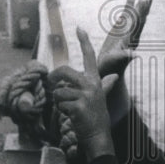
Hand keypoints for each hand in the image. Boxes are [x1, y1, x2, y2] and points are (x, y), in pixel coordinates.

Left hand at [49, 29, 116, 162]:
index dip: (84, 41)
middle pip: (64, 71)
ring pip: (58, 91)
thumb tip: (114, 77)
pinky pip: (59, 103)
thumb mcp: (101, 98)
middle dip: (53, 78)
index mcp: (95, 80)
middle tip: (50, 83)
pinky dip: (61, 111)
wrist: (98, 136)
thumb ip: (106, 86)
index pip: (90, 56)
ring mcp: (85, 95)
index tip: (79, 28)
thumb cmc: (97, 117)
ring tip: (70, 109)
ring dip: (59, 102)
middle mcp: (91, 84)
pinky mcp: (78, 106)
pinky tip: (72, 116)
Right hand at [97, 0, 155, 77]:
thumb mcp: (116, 62)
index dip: (141, 11)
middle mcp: (133, 32)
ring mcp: (128, 28)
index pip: (138, 23)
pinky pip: (127, 11)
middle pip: (141, 13)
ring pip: (137, 10)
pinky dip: (130, 1)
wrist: (109, 70)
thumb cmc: (111, 68)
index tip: (145, 0)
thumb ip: (125, 57)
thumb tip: (135, 55)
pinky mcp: (122, 27)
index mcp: (131, 39)